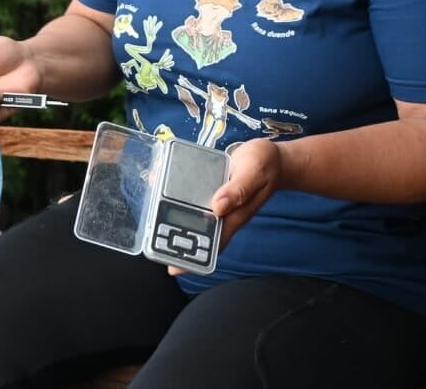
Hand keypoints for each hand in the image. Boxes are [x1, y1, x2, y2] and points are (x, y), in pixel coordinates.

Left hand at [165, 137, 283, 275]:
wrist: (274, 157)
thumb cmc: (266, 165)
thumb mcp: (254, 172)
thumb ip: (239, 189)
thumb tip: (218, 206)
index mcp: (233, 216)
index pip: (211, 244)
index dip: (193, 258)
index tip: (173, 268)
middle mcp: (222, 214)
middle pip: (196, 232)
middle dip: (173, 234)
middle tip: (151, 231)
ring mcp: (216, 203)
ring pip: (191, 213)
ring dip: (171, 210)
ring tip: (152, 202)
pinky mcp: (212, 190)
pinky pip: (192, 194)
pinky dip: (176, 190)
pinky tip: (162, 180)